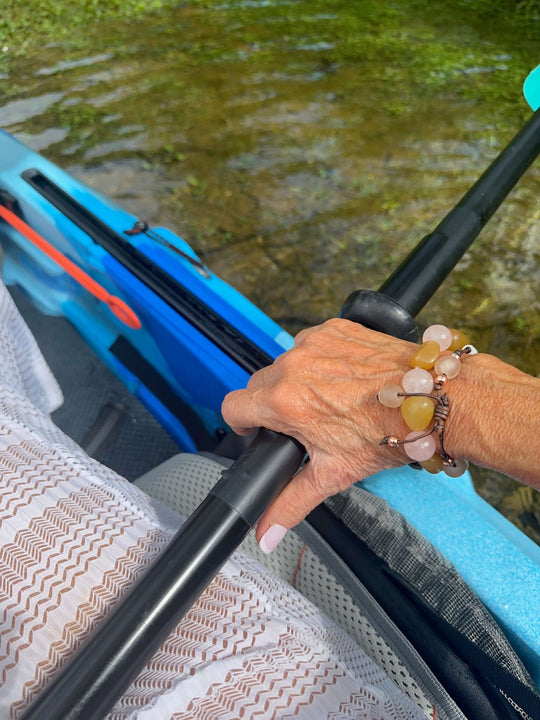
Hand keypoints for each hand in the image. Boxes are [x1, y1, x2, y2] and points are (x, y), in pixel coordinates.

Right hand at [222, 319, 414, 545]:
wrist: (429, 400)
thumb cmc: (387, 433)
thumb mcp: (333, 473)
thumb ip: (290, 503)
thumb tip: (265, 532)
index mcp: (285, 401)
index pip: (232, 406)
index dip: (240, 423)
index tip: (256, 429)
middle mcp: (294, 366)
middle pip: (258, 385)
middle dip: (272, 404)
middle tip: (303, 421)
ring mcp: (314, 342)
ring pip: (285, 363)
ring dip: (296, 379)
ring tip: (328, 398)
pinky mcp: (334, 328)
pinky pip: (310, 343)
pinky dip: (319, 358)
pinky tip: (341, 377)